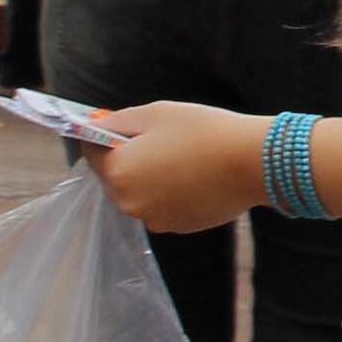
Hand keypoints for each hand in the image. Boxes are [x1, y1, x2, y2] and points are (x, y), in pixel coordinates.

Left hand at [88, 99, 266, 231]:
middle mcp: (128, 203)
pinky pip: (159, 206)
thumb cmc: (202, 131)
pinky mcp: (176, 227)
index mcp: (118, 172)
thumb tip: (95, 126)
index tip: (122, 127)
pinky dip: (167, 192)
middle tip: (159, 140)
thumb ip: (118, 121)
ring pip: (137, 193)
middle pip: (113, 176)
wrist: (251, 163)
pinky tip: (192, 176)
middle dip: (126, 159)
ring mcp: (153, 219)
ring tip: (180, 158)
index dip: (102, 136)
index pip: (90, 152)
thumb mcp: (155, 113)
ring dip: (147, 177)